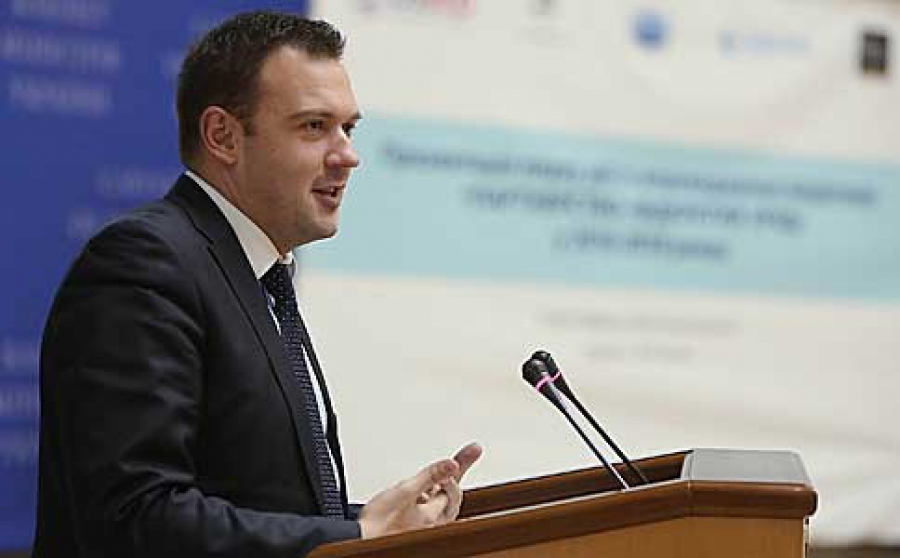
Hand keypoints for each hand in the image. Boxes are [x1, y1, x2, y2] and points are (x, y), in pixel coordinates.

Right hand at [358, 443, 482, 538]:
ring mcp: (423, 529)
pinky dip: (428, 500)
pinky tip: (422, 494)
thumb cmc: (376, 524)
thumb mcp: (405, 491)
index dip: (452, 473)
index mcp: (433, 516)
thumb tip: (453, 464)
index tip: (463, 455)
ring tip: (438, 476)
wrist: (358, 541)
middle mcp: (432, 526)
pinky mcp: (412, 530)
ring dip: (439, 490)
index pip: (453, 490)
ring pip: (439, 506)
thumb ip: (430, 475)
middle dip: (452, 480)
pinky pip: (428, 514)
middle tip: (465, 456)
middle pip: (450, 498)